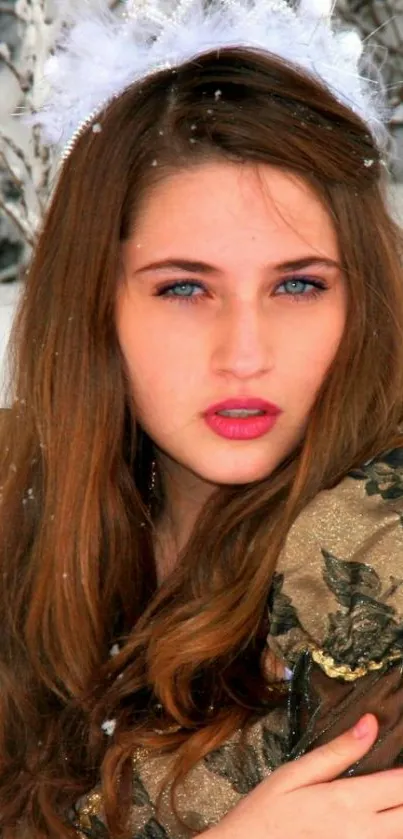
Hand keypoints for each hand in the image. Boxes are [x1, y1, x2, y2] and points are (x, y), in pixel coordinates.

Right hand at [203, 714, 402, 838]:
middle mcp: (362, 832)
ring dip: (400, 814)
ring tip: (391, 797)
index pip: (401, 785)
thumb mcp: (294, 774)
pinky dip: (388, 832)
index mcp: (347, 801)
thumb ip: (337, 751)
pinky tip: (380, 818)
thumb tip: (370, 723)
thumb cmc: (265, 813)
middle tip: (395, 780)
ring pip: (400, 835)